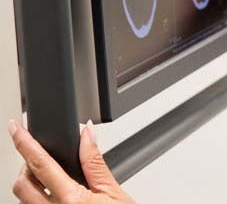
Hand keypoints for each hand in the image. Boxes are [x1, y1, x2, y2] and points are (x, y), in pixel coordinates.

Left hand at [9, 120, 134, 203]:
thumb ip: (95, 162)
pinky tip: (55, 198)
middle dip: (26, 167)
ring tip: (52, 181)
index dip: (24, 142)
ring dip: (32, 187)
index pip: (40, 164)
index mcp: (71, 200)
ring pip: (23, 201)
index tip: (15, 127)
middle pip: (22, 184)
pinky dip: (38, 201)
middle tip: (40, 158)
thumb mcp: (114, 191)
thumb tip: (87, 134)